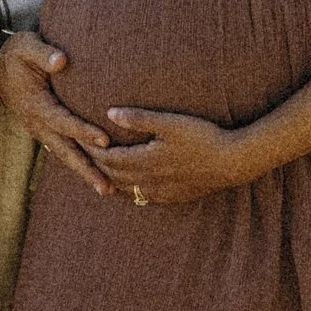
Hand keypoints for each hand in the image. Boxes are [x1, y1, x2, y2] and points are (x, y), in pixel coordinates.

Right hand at [0, 33, 113, 194]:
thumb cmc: (17, 53)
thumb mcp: (28, 46)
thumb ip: (44, 54)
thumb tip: (62, 60)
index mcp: (36, 105)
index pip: (63, 121)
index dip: (83, 131)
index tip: (105, 141)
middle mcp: (37, 123)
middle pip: (65, 151)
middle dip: (86, 170)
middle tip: (107, 188)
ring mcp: (39, 129)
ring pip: (64, 154)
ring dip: (84, 172)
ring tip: (106, 190)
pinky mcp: (44, 130)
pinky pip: (62, 149)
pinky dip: (78, 163)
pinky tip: (94, 173)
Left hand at [90, 107, 258, 205]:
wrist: (231, 163)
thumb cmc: (203, 137)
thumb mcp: (171, 123)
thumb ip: (139, 119)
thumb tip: (109, 114)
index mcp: (145, 161)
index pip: (107, 158)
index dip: (91, 149)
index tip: (78, 138)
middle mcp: (148, 180)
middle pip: (112, 175)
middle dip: (94, 164)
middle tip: (80, 153)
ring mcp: (160, 191)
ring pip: (124, 189)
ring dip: (108, 179)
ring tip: (96, 170)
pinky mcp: (171, 197)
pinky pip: (140, 197)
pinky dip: (126, 190)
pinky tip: (126, 185)